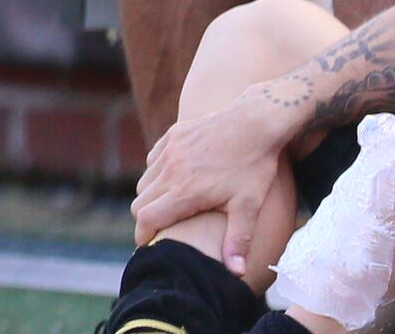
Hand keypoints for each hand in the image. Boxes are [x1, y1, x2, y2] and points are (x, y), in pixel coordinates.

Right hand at [133, 82, 307, 269]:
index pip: (147, 217)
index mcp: (185, 191)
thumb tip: (235, 273)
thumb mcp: (249, 206)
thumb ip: (238, 240)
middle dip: (146, 218)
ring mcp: (169, 151)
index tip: (149, 244)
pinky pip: (153, 160)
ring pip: (145, 181)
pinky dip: (158, 174)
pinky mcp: (172, 136)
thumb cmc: (255, 166)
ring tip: (170, 206)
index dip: (144, 234)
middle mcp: (170, 170)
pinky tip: (177, 179)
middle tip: (161, 228)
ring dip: (151, 196)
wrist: (255, 121)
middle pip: (140, 201)